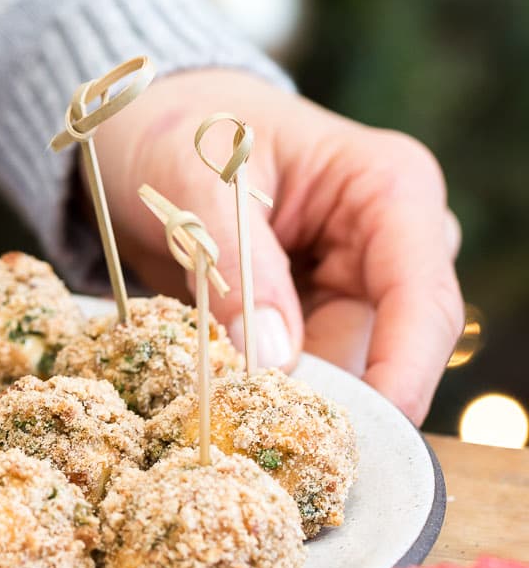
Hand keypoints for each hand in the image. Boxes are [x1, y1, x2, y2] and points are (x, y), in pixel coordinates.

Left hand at [91, 69, 463, 424]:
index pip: (421, 297)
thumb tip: (273, 359)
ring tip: (227, 414)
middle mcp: (390, 242)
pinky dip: (268, 391)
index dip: (404, 371)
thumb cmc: (178, 128)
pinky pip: (306, 372)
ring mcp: (356, 283)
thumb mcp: (193, 182)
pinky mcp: (315, 315)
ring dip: (293, 400)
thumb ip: (234, 263)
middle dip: (336, 401)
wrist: (147, 128)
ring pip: (346, 369)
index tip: (369, 430)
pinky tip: (223, 399)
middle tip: (272, 440)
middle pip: (389, 347)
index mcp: (388, 188)